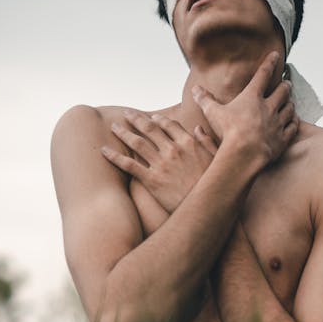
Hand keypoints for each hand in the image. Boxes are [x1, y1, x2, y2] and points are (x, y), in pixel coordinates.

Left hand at [101, 110, 217, 213]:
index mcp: (189, 143)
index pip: (169, 125)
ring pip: (137, 143)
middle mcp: (173, 150)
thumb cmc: (215, 185)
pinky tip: (104, 151)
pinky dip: (115, 157)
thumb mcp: (218, 159)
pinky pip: (129, 165)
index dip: (158, 120)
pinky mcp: (152, 180)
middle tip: (126, 114)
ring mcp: (161, 164)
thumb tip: (198, 129)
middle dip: (136, 119)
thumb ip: (207, 141)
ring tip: (114, 127)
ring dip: (123, 133)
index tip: (151, 117)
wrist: (208, 207)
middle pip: (150, 129)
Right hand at [192, 51, 298, 166]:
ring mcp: (277, 123)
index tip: (276, 55)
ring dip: (290, 103)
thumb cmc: (228, 132)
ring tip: (290, 101)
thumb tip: (195, 89)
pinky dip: (294, 122)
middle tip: (287, 83)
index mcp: (252, 97)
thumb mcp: (213, 113)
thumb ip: (205, 100)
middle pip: (282, 91)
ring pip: (289, 108)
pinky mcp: (282, 138)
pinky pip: (293, 127)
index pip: (263, 75)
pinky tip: (294, 120)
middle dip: (285, 85)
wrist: (245, 153)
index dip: (269, 63)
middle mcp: (268, 107)